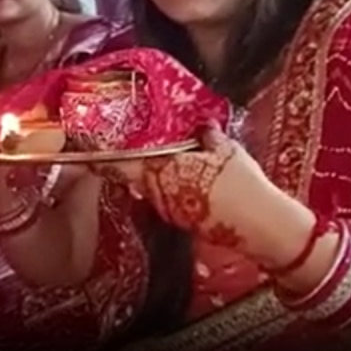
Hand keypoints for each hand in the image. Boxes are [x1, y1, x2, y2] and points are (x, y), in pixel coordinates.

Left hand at [92, 124, 297, 247]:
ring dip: (146, 172)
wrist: (261, 226)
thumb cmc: (241, 183)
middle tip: (122, 142)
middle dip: (126, 160)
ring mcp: (169, 209)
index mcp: (162, 171)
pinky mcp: (182, 220)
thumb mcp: (226, 150)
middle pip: (132, 174)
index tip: (90, 146)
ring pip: (147, 186)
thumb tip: (202, 124)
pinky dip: (164, 183)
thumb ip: (208, 135)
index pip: (122, 164)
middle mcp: (159, 192)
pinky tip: (176, 173)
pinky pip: (163, 196)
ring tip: (150, 153)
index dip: (104, 156)